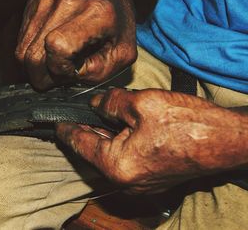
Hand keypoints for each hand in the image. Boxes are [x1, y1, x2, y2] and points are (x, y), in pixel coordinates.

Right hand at [15, 0, 135, 89]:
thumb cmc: (115, 24)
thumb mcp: (123, 53)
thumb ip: (100, 71)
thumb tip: (69, 79)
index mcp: (95, 14)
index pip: (58, 47)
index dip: (60, 70)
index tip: (72, 72)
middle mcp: (66, 4)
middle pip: (33, 56)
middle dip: (44, 77)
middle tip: (62, 75)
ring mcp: (45, 3)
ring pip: (22, 53)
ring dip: (37, 68)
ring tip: (57, 63)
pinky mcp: (32, 6)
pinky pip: (21, 43)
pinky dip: (33, 54)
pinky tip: (50, 51)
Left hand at [57, 89, 247, 193]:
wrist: (228, 140)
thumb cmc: (189, 123)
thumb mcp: (142, 103)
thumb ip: (110, 103)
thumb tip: (96, 103)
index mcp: (117, 166)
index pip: (81, 144)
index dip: (67, 130)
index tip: (57, 123)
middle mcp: (125, 180)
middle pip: (94, 152)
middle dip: (84, 132)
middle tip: (71, 117)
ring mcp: (140, 181)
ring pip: (109, 155)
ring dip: (101, 136)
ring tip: (90, 119)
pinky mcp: (151, 175)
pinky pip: (125, 158)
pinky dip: (117, 142)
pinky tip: (114, 127)